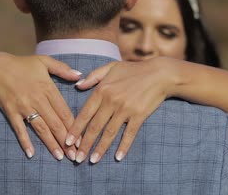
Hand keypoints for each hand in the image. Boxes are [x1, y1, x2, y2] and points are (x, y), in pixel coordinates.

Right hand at [0, 52, 81, 160]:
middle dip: (66, 141)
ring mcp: (24, 107)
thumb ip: (63, 69)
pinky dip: (25, 141)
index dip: (74, 127)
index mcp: (48, 88)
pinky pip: (19, 129)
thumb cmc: (22, 64)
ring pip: (41, 128)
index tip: (81, 139)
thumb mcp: (44, 61)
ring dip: (51, 143)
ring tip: (60, 156)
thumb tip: (80, 75)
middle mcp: (37, 99)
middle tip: (74, 155)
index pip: (64, 111)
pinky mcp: (11, 112)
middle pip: (55, 123)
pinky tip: (31, 153)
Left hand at [66, 57, 182, 162]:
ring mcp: (126, 109)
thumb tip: (78, 85)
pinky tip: (118, 157)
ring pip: (109, 133)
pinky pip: (129, 134)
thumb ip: (93, 76)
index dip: (75, 129)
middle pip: (95, 127)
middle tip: (77, 159)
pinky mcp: (139, 115)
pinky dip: (124, 146)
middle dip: (85, 144)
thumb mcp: (111, 67)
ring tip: (93, 161)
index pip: (85, 113)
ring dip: (100, 149)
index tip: (67, 142)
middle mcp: (111, 101)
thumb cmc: (134, 70)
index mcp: (102, 90)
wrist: (160, 73)